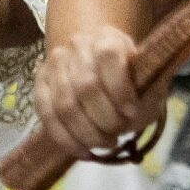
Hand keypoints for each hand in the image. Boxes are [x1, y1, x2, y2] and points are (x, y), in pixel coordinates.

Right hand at [33, 24, 164, 157]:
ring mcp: (55, 64)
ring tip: (105, 144)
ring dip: (86, 133)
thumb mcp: (147, 77)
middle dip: (104, 119)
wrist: (97, 59)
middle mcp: (77, 46)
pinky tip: (83, 151)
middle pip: (85, 86)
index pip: (108, 57)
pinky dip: (66, 139)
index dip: (119, 89)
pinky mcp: (40, 84)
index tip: (131, 113)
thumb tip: (136, 117)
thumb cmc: (128, 73)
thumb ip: (149, 93)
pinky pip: (47, 116)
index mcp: (107, 38)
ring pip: (64, 105)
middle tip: (117, 135)